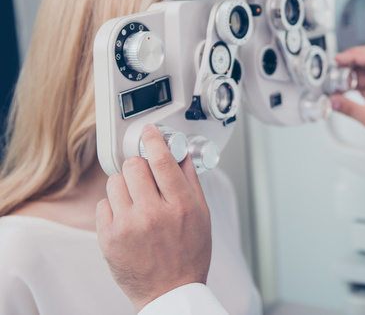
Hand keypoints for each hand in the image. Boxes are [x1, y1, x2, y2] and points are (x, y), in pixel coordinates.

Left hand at [96, 124, 211, 311]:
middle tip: (145, 178)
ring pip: (115, 181)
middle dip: (140, 166)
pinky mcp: (109, 238)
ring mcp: (129, 226)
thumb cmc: (189, 255)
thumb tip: (180, 154)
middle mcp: (154, 214)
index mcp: (181, 206)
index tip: (149, 132)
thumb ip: (190, 181)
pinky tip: (127, 218)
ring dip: (125, 186)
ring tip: (136, 201)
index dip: (154, 140)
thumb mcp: (202, 215)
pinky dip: (113, 207)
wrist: (170, 292)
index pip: (162, 160)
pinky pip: (103, 204)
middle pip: (134, 165)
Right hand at [330, 45, 364, 169]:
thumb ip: (351, 109)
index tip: (339, 59)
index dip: (354, 55)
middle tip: (334, 66)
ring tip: (334, 79)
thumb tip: (333, 100)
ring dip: (347, 73)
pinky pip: (360, 83)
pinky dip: (348, 83)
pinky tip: (340, 89)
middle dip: (349, 61)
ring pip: (361, 71)